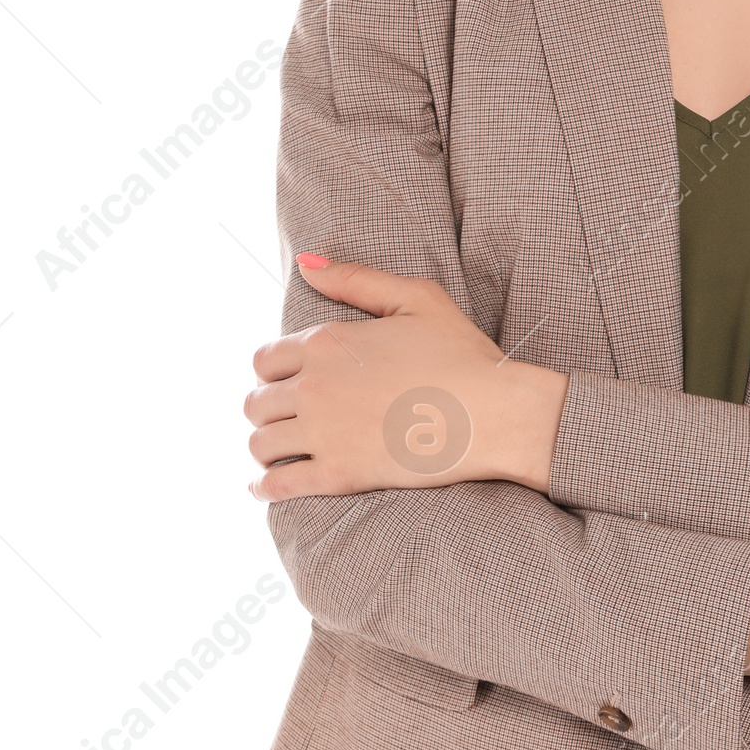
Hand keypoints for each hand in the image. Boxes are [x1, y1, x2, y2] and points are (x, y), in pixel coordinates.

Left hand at [244, 255, 567, 499]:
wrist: (494, 414)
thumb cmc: (463, 355)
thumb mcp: (416, 299)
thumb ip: (355, 279)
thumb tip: (304, 263)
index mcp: (327, 342)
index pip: (264, 359)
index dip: (271, 371)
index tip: (284, 382)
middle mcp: (314, 386)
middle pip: (255, 402)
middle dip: (265, 408)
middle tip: (282, 417)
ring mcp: (323, 433)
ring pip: (260, 443)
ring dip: (264, 446)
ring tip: (277, 450)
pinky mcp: (337, 475)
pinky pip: (277, 485)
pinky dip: (264, 486)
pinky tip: (265, 486)